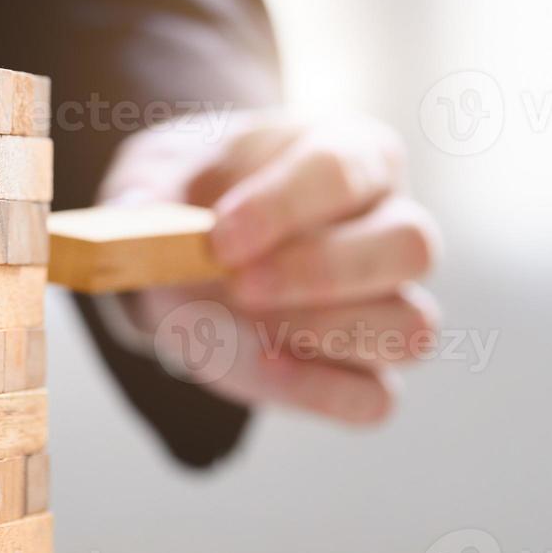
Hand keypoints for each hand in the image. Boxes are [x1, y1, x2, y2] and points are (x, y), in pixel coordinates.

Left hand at [98, 109, 441, 423]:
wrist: (185, 248)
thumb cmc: (192, 196)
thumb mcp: (162, 174)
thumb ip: (148, 194)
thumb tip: (139, 221)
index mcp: (355, 152)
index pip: (345, 170)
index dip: (284, 206)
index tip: (220, 237)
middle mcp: (393, 221)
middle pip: (412, 246)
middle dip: (321, 272)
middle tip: (240, 284)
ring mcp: (392, 300)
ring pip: (411, 328)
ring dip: (325, 334)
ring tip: (249, 321)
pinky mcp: (366, 370)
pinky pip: (375, 400)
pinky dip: (321, 393)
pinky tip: (265, 362)